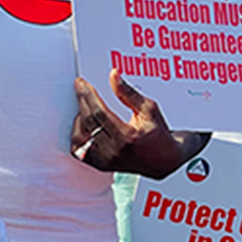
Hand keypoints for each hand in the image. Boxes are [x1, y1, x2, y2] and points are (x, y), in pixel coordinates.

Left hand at [72, 69, 206, 179]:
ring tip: (84, 106)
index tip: (82, 83)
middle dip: (82, 101)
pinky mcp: (101, 165)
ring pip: (79, 138)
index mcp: (127, 137)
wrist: (163, 159)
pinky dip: (78, 136)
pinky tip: (84, 124)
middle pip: (88, 122)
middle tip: (80, 87)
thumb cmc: (157, 133)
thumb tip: (113, 75)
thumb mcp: (148, 108)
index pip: (100, 113)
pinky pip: (80, 151)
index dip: (88, 95)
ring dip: (79, 119)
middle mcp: (114, 151)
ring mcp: (106, 161)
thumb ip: (128, 92)